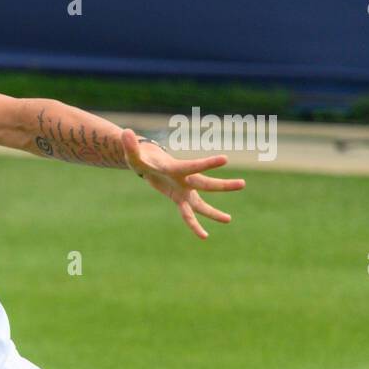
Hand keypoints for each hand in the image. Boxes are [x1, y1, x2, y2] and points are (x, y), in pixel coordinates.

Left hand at [121, 129, 245, 238]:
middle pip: (205, 184)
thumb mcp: (133, 154)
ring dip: (213, 213)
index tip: (225, 159)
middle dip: (223, 185)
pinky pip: (188, 215)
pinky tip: (204, 236)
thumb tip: (125, 132)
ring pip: (201, 204)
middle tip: (243, 184)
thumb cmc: (141, 158)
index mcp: (176, 168)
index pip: (193, 166)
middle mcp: (184, 180)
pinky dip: (195, 226)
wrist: (148, 163)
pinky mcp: (180, 199)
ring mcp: (184, 191)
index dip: (207, 164)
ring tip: (228, 220)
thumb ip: (130, 146)